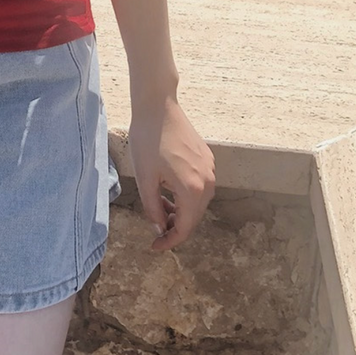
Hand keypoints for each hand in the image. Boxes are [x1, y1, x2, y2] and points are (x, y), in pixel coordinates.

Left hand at [128, 97, 214, 251]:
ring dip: (181, 211)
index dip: (169, 241)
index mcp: (192, 189)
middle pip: (194, 217)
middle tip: (155, 230)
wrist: (158, 107)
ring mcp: (210, 169)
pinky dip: (186, 195)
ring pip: (198, 202)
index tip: (155, 247)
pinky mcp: (207, 159)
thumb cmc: (147, 140)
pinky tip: (169, 191)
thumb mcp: (145, 178)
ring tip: (160, 209)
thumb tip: (159, 228)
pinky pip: (200, 186)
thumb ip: (153, 207)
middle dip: (175, 227)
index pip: (184, 227)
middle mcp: (207, 181)